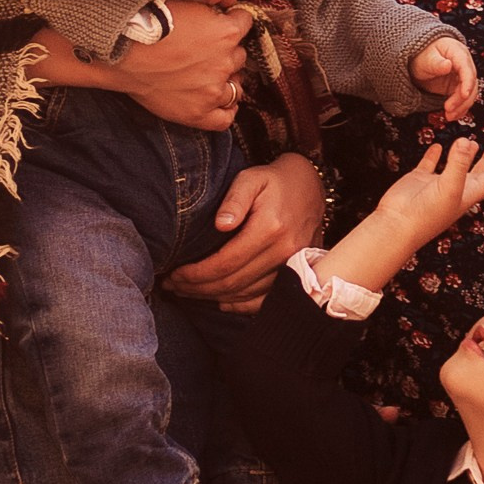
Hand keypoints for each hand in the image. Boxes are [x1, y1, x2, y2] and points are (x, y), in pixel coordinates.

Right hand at [103, 0, 250, 131]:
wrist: (121, 49)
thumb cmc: (149, 19)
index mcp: (227, 32)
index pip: (246, 23)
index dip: (235, 20)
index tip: (225, 20)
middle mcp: (225, 63)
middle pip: (240, 56)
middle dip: (228, 50)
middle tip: (208, 48)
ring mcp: (212, 91)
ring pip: (237, 86)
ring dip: (228, 79)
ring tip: (212, 74)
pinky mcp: (197, 113)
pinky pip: (224, 119)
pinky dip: (227, 111)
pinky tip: (221, 102)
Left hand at [162, 153, 327, 304]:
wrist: (310, 187)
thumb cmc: (274, 181)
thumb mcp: (251, 178)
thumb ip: (235, 199)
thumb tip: (221, 224)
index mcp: (270, 228)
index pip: (226, 263)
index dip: (196, 274)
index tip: (174, 275)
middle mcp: (284, 252)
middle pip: (233, 283)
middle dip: (198, 289)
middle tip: (174, 286)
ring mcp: (292, 266)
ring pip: (246, 294)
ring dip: (214, 297)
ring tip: (188, 292)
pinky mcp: (295, 273)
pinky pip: (265, 299)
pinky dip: (240, 305)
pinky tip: (220, 302)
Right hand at [370, 136, 483, 255]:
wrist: (397, 225)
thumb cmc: (426, 214)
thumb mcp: (449, 187)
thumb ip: (459, 163)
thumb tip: (467, 140)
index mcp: (468, 194)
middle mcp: (455, 189)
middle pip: (478, 173)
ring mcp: (437, 184)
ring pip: (455, 167)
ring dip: (464, 155)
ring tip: (471, 142)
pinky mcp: (419, 180)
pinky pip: (429, 164)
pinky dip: (434, 155)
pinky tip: (437, 146)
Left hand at [410, 33, 479, 123]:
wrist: (418, 61)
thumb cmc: (422, 56)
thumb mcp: (426, 59)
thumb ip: (436, 63)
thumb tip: (448, 65)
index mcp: (458, 53)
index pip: (467, 68)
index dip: (468, 82)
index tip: (464, 95)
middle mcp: (465, 64)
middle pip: (471, 83)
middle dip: (462, 99)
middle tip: (448, 109)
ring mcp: (463, 77)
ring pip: (470, 93)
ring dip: (462, 106)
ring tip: (449, 116)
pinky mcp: (459, 87)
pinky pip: (464, 99)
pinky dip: (460, 109)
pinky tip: (452, 116)